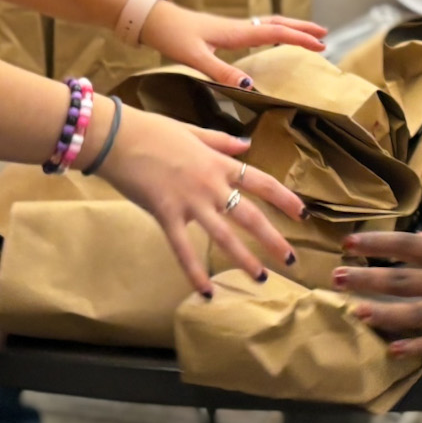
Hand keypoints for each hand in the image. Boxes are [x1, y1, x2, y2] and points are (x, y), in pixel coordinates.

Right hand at [97, 104, 304, 293]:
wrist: (118, 137)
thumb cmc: (152, 130)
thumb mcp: (192, 131)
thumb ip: (221, 141)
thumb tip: (246, 144)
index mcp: (219, 163)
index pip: (261, 182)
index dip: (285, 199)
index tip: (303, 214)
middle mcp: (211, 185)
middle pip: (250, 215)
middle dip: (273, 239)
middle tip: (291, 259)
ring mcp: (190, 201)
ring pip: (224, 236)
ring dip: (244, 259)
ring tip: (261, 278)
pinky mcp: (166, 215)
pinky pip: (184, 248)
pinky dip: (195, 272)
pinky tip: (206, 292)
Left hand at [140, 2, 326, 87]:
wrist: (153, 20)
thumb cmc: (172, 35)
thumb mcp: (195, 57)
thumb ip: (222, 71)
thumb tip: (251, 84)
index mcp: (235, 32)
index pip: (276, 33)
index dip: (300, 39)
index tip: (322, 45)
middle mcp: (237, 27)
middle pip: (277, 24)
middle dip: (302, 29)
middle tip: (324, 35)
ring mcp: (230, 28)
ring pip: (268, 24)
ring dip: (289, 28)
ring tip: (306, 35)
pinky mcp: (222, 32)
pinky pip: (256, 30)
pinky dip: (272, 32)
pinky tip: (271, 39)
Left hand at [334, 230, 421, 358]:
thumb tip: (419, 253)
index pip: (404, 244)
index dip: (374, 243)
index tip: (348, 243)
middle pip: (397, 278)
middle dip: (364, 277)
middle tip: (336, 277)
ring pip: (410, 312)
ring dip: (380, 313)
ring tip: (356, 311)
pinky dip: (412, 346)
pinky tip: (392, 349)